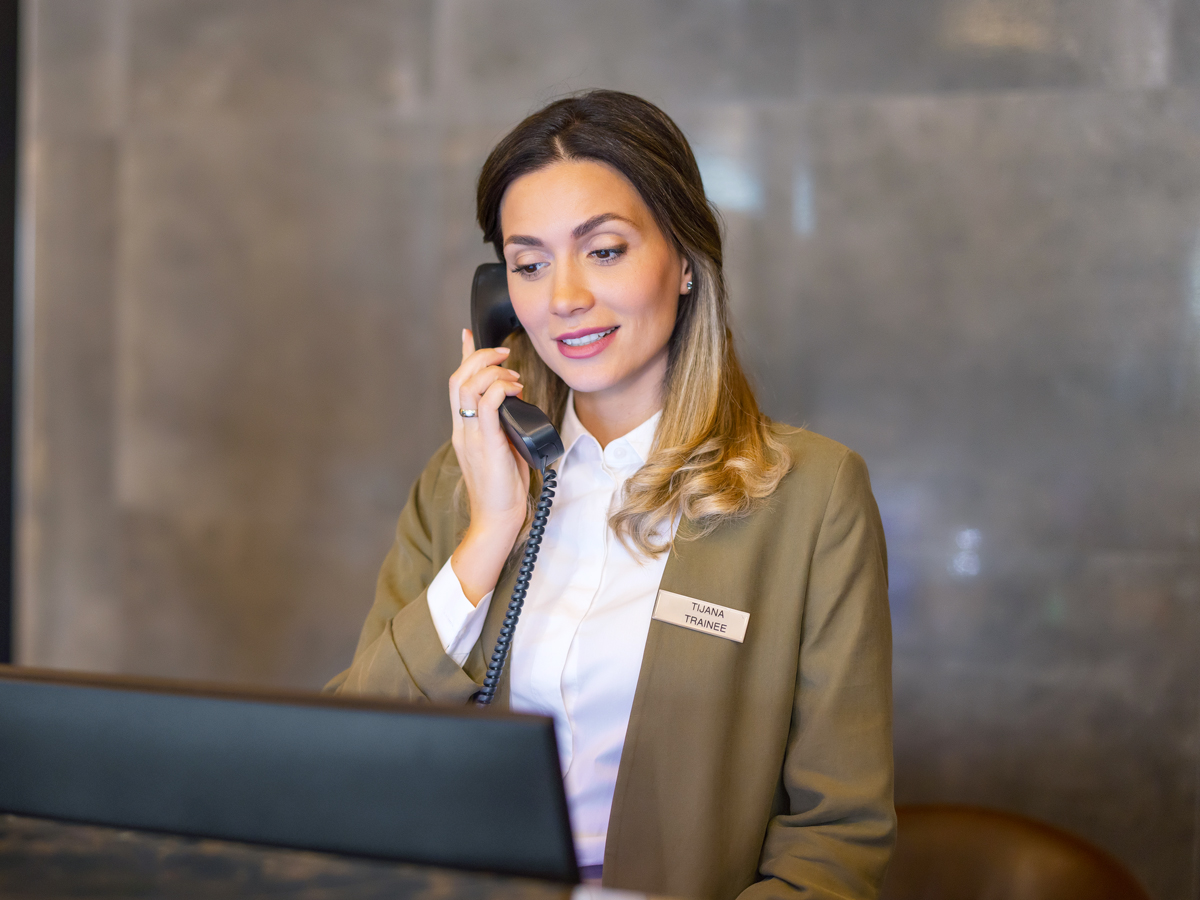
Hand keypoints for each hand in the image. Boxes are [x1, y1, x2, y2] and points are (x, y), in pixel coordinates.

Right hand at [448, 328, 529, 603]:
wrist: (496, 520)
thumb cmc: (503, 491)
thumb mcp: (503, 450)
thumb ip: (504, 427)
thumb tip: (518, 405)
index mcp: (463, 431)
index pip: (456, 385)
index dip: (463, 356)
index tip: (469, 335)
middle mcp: (462, 430)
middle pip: (457, 378)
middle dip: (480, 357)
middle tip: (504, 353)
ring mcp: (471, 437)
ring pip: (467, 386)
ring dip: (492, 372)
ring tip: (513, 375)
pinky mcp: (486, 445)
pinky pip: (486, 406)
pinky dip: (499, 390)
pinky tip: (514, 389)